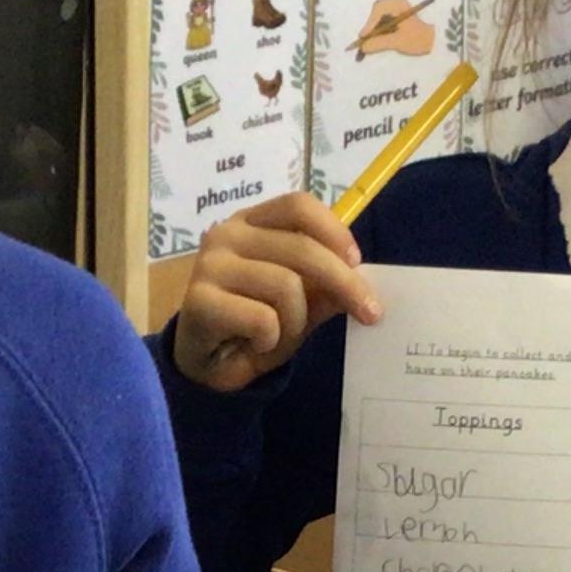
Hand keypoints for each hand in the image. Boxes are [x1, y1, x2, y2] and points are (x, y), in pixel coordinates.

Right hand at [171, 194, 381, 393]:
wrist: (204, 365)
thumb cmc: (251, 327)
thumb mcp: (300, 305)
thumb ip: (325, 288)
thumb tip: (361, 280)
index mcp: (251, 223)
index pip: (298, 206)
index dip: (334, 231)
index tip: (357, 262)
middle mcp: (227, 234)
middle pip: (302, 248)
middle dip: (345, 285)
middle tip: (371, 314)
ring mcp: (210, 265)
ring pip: (286, 286)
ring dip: (295, 323)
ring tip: (277, 337)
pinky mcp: (199, 300)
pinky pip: (263, 319)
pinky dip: (269, 341)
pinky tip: (253, 345)